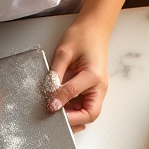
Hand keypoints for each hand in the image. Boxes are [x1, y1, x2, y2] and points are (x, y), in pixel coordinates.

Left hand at [47, 8, 115, 130]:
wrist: (93, 28)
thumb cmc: (81, 36)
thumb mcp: (64, 53)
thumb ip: (55, 76)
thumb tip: (49, 98)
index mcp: (94, 75)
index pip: (76, 95)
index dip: (62, 103)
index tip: (49, 105)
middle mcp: (99, 86)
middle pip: (90, 115)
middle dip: (72, 120)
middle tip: (54, 118)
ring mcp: (97, 90)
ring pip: (86, 114)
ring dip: (72, 117)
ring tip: (56, 113)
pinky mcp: (91, 91)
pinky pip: (83, 108)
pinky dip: (72, 111)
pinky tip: (60, 108)